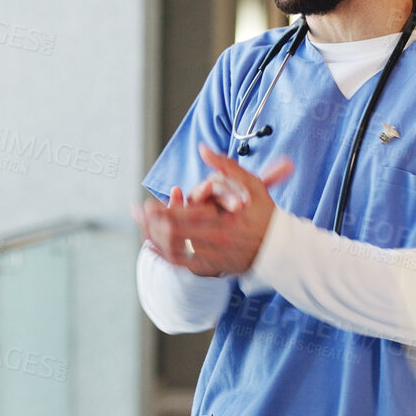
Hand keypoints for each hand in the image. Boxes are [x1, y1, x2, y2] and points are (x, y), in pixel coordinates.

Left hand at [132, 145, 292, 275]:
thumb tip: (202, 148)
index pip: (181, 218)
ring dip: (154, 238)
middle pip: (172, 235)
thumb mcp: (250, 185)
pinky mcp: (211, 266)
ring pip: (174, 251)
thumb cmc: (265, 214)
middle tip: (135, 213)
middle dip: (150, 223)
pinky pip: (181, 264)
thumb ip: (225, 166)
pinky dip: (164, 254)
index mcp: (222, 222)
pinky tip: (152, 245)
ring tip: (140, 226)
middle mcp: (214, 242)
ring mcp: (212, 257)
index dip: (160, 213)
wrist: (280, 249)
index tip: (145, 205)